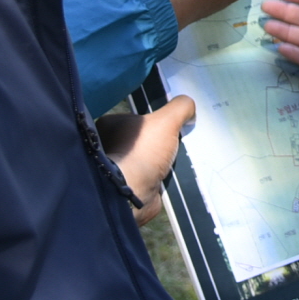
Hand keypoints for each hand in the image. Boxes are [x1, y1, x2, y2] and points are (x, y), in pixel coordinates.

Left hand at [96, 95, 194, 223]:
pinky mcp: (128, 185)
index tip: (169, 123)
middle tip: (177, 141)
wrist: (132, 193)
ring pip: (147, 158)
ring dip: (162, 160)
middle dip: (159, 141)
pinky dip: (161, 177)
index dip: (153, 119)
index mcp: (110, 125)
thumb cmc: (142, 151)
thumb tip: (189, 106)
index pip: (135, 117)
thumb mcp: (166, 120)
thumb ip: (179, 107)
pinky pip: (149, 177)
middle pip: (142, 138)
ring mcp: (118, 167)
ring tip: (178, 159)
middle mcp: (109, 145)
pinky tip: (173, 174)